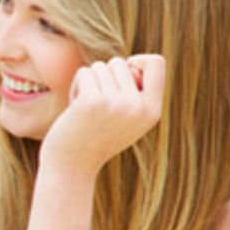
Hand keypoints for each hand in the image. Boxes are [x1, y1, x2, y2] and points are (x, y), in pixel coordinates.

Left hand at [41, 55, 164, 174]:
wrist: (72, 166)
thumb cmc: (97, 138)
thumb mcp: (128, 119)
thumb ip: (136, 94)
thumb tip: (132, 63)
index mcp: (153, 111)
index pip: (157, 62)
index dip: (138, 62)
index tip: (122, 79)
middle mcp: (138, 107)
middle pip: (121, 63)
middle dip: (105, 77)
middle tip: (98, 104)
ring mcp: (116, 103)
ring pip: (101, 66)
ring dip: (90, 83)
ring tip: (87, 108)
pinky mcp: (92, 101)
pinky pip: (85, 72)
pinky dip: (77, 85)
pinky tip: (75, 107)